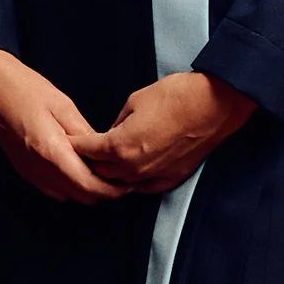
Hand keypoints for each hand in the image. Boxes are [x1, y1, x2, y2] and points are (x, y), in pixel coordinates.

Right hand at [0, 48, 124, 205]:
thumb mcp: (63, 105)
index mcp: (50, 150)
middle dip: (103, 190)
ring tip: (100, 169)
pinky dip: (70, 184)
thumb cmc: (23, 89)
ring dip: (86, 188)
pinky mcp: (24, 170)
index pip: (88, 186)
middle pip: (80, 196)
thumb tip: (104, 153)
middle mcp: (38, 167)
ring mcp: (29, 171)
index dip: (112, 189)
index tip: (127, 182)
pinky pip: (53, 188)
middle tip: (120, 176)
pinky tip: (77, 166)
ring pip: (68, 195)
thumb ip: (85, 134)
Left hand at [74, 70, 253, 195]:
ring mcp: (154, 175)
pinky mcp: (172, 178)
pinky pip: (145, 187)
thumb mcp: (135, 101)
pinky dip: (134, 182)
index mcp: (120, 146)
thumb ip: (118, 123)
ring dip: (110, 175)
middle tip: (81, 155)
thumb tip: (112, 133)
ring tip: (102, 166)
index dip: (75, 144)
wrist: (214, 103)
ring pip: (121, 183)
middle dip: (88, 162)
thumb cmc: (176, 96)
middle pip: (100, 172)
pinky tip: (129, 176)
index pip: (88, 151)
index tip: (69, 141)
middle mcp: (134, 167)